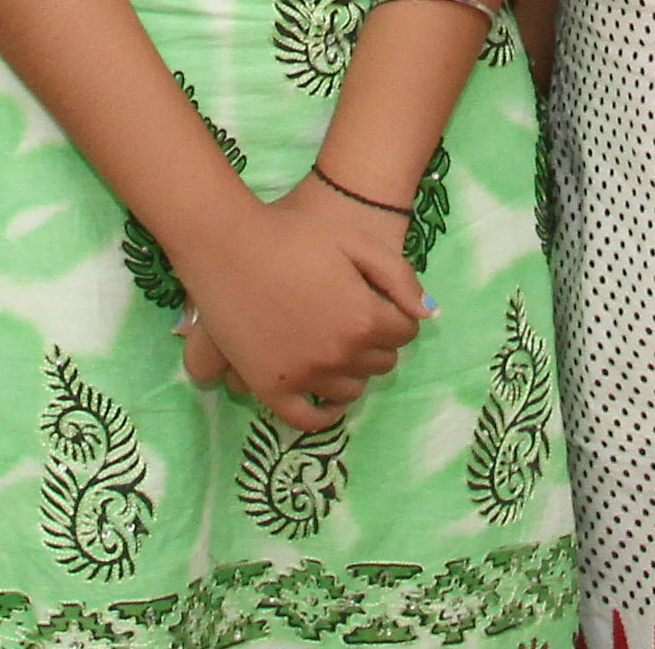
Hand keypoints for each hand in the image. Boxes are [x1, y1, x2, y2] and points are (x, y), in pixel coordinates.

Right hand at [169, 175, 428, 432]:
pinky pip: (306, 419)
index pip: (404, 333)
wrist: (228, 245)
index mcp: (365, 319)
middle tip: (358, 321)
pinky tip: (328, 401)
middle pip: (381, 362)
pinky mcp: (270, 388)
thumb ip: (399, 277)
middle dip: (377, 342)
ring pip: (351, 389)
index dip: (396, 315)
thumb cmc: (293, 235)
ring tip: (340, 347)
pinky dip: (324, 414)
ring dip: (354, 370)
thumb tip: (426, 314)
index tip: (381, 304)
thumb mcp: (357, 242)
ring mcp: (304, 376)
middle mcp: (340, 356)